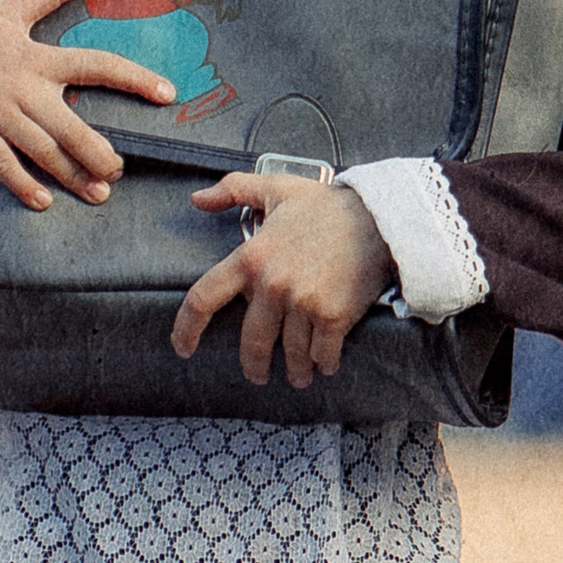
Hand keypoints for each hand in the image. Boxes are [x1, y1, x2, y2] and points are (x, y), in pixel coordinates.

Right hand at [0, 0, 175, 209]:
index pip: (96, 64)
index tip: (166, 94)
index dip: (134, 78)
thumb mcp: (11, 9)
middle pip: (71, 124)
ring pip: (43, 151)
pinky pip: (4, 165)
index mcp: (37, 56)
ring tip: (98, 192)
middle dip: (98, 152)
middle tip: (119, 169)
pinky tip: (44, 201)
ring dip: (72, 175)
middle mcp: (22, 87)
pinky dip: (24, 185)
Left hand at [171, 173, 393, 388]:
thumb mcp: (276, 188)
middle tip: (258, 374)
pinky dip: (323, 362)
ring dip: (295, 370)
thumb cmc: (328, 205)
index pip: (203, 298)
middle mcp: (272, 284)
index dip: (186, 328)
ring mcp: (302, 303)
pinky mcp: (333, 316)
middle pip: (251, 341)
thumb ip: (233, 191)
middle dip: (254, 365)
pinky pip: (321, 353)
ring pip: (290, 353)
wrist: (380, 218)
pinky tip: (324, 364)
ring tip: (299, 375)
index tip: (183, 347)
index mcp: (251, 257)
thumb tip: (197, 200)